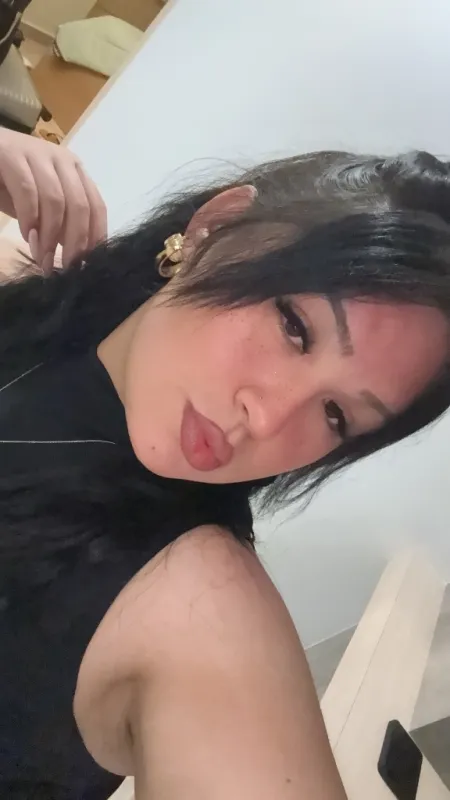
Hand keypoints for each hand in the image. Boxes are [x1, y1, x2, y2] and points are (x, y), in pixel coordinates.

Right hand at [0, 128, 106, 271]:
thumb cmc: (9, 184)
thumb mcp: (41, 209)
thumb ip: (60, 226)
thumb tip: (78, 256)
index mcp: (76, 172)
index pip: (97, 207)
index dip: (95, 237)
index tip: (88, 265)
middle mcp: (63, 160)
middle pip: (80, 206)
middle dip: (75, 243)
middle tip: (66, 268)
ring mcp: (38, 154)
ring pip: (56, 201)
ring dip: (50, 236)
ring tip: (42, 258)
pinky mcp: (11, 155)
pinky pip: (27, 191)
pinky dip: (29, 218)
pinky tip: (26, 236)